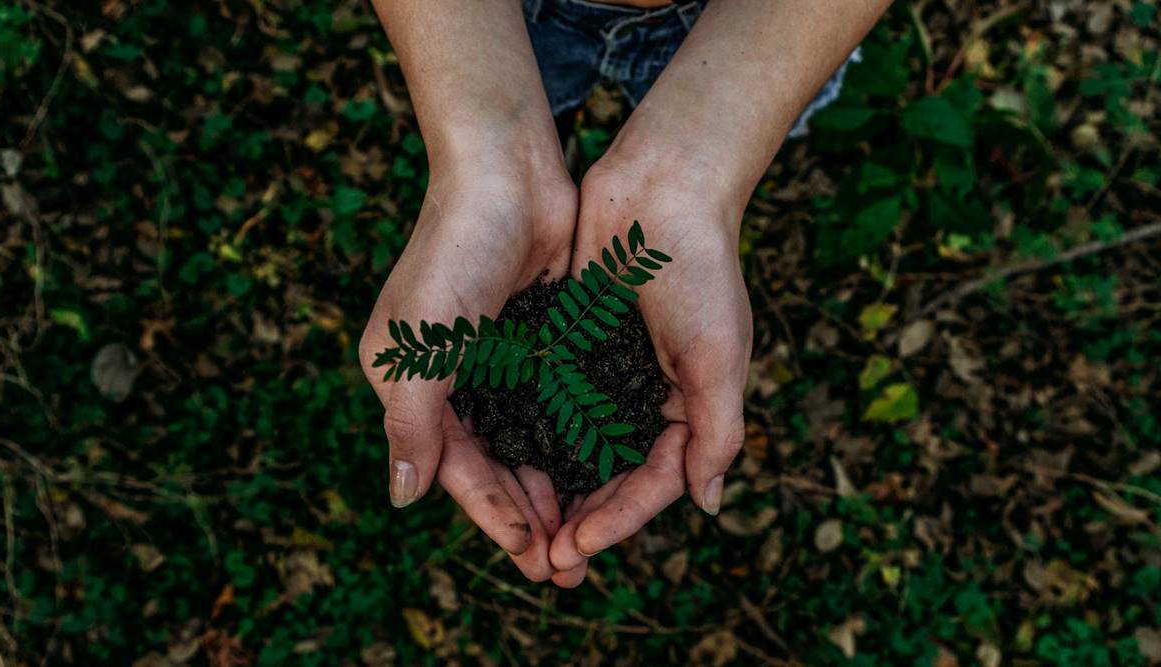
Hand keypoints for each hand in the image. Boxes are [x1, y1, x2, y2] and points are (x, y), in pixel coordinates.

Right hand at [360, 158, 575, 581]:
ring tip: (586, 533)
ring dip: (554, 487)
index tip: (530, 553)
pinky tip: (601, 472)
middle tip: (565, 565)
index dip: (491, 513)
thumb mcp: (421, 343)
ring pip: (528, 442)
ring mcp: (498, 360)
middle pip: (493, 464)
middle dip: (527, 514)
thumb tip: (403, 498)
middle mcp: (452, 378)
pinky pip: (556, 405)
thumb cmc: (454, 250)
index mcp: (411, 383)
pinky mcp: (538, 340)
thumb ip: (411, 422)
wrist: (507, 171)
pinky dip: (574, 441)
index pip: (454, 466)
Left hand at [547, 153, 751, 586]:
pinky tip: (502, 462)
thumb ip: (716, 431)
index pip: (652, 483)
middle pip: (609, 477)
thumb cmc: (700, 269)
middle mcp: (644, 397)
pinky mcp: (570, 344)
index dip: (616, 521)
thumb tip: (708, 505)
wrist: (662, 187)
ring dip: (550, 490)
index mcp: (687, 407)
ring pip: (573, 448)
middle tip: (544, 562)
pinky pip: (547, 401)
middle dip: (580, 521)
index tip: (576, 548)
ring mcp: (605, 372)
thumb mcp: (719, 355)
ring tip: (520, 530)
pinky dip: (530, 434)